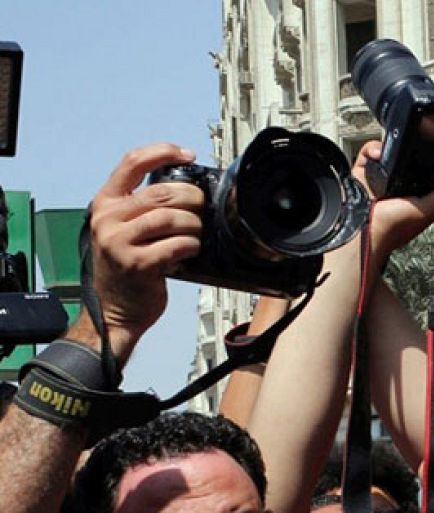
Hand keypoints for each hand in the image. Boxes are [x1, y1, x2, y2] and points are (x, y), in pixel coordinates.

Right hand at [87, 143, 204, 352]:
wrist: (115, 310)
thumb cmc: (127, 269)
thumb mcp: (124, 230)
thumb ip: (143, 207)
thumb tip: (187, 189)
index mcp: (106, 203)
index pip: (132, 162)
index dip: (163, 152)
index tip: (187, 155)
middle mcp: (108, 219)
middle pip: (162, 191)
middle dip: (192, 199)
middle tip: (199, 211)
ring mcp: (120, 241)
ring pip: (172, 217)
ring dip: (194, 225)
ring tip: (194, 235)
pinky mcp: (136, 264)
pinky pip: (177, 245)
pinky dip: (191, 246)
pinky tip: (189, 252)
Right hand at [351, 140, 433, 257]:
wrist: (361, 227)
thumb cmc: (393, 227)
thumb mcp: (429, 209)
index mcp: (417, 194)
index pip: (430, 173)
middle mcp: (399, 185)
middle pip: (410, 157)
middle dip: (413, 149)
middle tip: (414, 147)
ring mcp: (381, 177)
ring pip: (390, 151)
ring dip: (393, 147)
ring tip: (394, 152)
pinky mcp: (364, 170)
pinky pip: (370, 151)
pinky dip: (374, 149)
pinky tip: (379, 156)